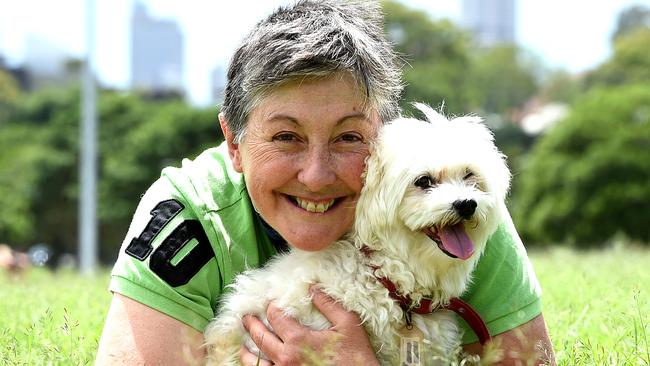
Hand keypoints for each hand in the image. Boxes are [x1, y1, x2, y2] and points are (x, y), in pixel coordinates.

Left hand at [240, 288, 378, 365]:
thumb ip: (329, 304)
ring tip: (244, 345)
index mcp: (299, 340)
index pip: (276, 318)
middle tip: (246, 318)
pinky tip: (258, 365)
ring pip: (258, 363)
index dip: (271, 308)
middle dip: (252, 325)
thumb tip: (313, 288)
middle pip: (261, 338)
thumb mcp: (347, 324)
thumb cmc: (355, 356)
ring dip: (249, 352)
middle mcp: (286, 358)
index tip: (270, 304)